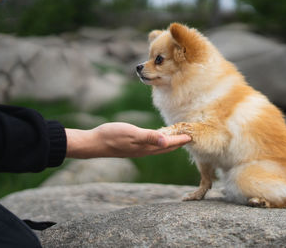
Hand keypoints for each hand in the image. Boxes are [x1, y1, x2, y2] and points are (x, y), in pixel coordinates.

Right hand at [65, 122, 191, 158]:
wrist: (94, 143)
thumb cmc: (112, 136)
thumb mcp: (131, 133)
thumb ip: (149, 137)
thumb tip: (165, 140)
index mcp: (146, 148)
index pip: (168, 144)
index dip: (180, 140)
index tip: (191, 136)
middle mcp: (144, 150)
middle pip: (166, 148)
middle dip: (178, 143)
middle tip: (189, 138)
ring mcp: (138, 150)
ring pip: (159, 148)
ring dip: (169, 143)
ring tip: (177, 139)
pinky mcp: (132, 147)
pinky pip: (150, 146)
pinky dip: (158, 142)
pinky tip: (157, 138)